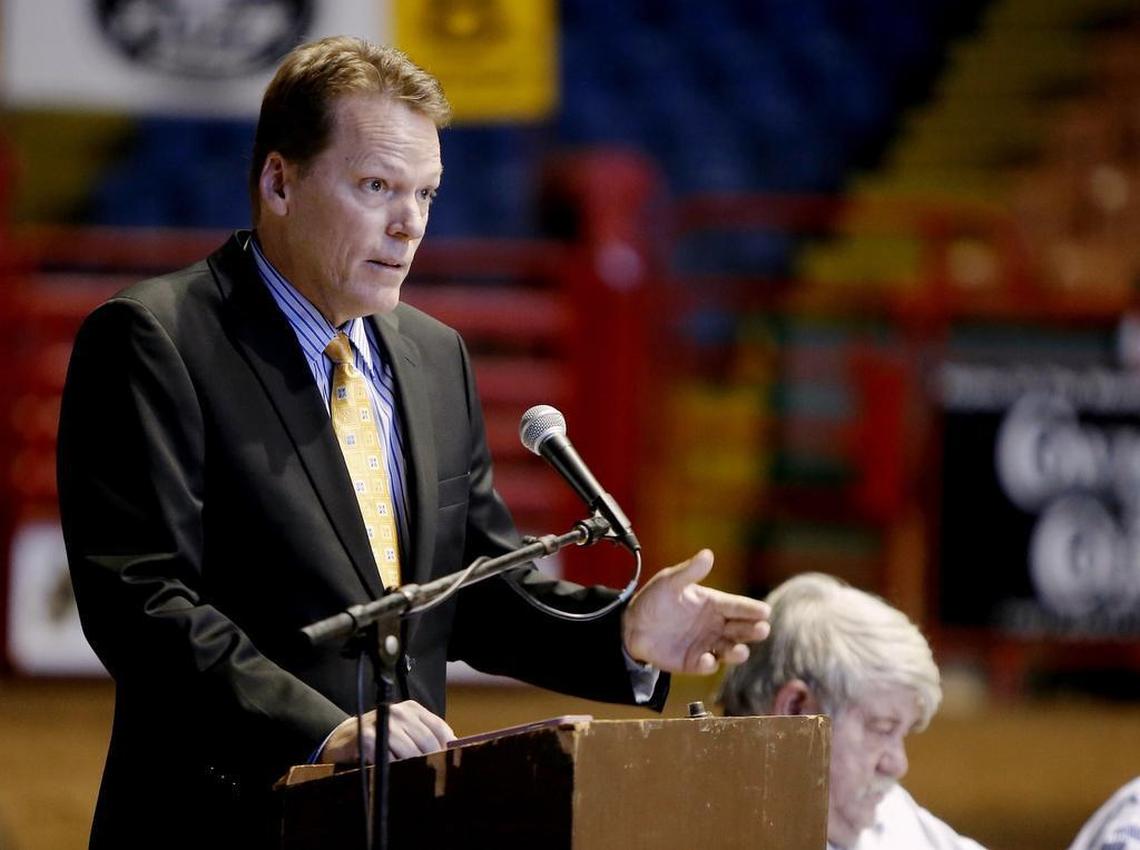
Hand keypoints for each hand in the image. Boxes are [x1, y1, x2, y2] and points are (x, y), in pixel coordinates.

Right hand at [318, 700, 455, 763]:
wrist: (343, 738)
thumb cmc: (380, 738)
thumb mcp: (404, 731)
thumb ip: (425, 738)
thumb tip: (452, 752)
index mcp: (412, 709)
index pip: (440, 729)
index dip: (446, 749)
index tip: (447, 764)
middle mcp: (398, 712)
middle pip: (427, 742)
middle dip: (430, 761)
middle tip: (430, 777)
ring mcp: (382, 723)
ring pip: (410, 752)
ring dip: (411, 767)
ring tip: (410, 775)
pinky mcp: (367, 737)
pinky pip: (389, 760)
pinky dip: (392, 768)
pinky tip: (389, 770)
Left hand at [621, 549, 769, 673]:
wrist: (632, 625)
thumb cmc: (654, 600)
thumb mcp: (670, 581)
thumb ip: (689, 571)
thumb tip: (708, 554)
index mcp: (714, 604)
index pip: (738, 606)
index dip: (752, 609)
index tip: (765, 611)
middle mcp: (715, 625)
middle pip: (741, 629)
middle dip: (753, 631)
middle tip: (762, 630)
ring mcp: (706, 645)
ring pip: (729, 650)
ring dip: (737, 651)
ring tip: (740, 651)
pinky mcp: (693, 662)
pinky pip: (705, 665)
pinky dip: (708, 664)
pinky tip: (707, 660)